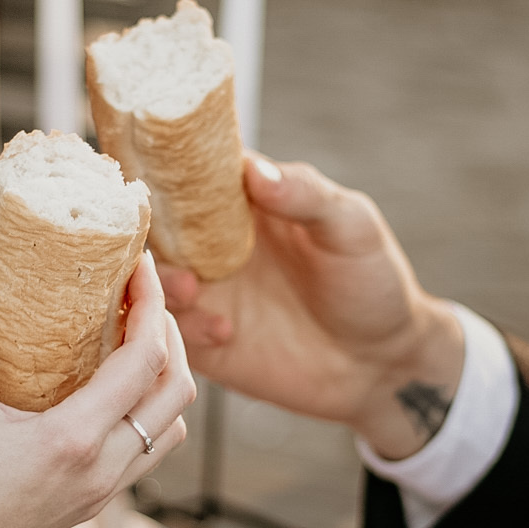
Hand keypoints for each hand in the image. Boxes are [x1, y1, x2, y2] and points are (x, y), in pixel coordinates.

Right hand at [0, 252, 194, 527]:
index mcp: (76, 441)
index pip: (145, 360)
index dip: (150, 304)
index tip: (138, 267)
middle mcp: (104, 470)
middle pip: (177, 393)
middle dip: (169, 338)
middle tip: (138, 300)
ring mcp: (103, 494)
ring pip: (168, 429)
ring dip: (162, 380)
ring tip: (127, 341)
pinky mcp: (92, 507)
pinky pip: (143, 453)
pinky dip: (141, 413)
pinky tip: (100, 390)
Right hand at [162, 154, 464, 460]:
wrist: (383, 365)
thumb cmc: (372, 283)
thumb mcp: (351, 228)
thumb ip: (306, 195)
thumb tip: (255, 170)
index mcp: (243, 202)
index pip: (190, 170)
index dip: (165, 162)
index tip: (151, 167)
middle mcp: (213, 244)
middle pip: (154, 226)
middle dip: (145, 232)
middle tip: (162, 244)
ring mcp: (206, 293)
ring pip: (150, 282)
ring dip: (159, 283)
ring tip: (193, 290)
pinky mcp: (205, 343)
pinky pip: (168, 334)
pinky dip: (180, 330)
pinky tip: (224, 333)